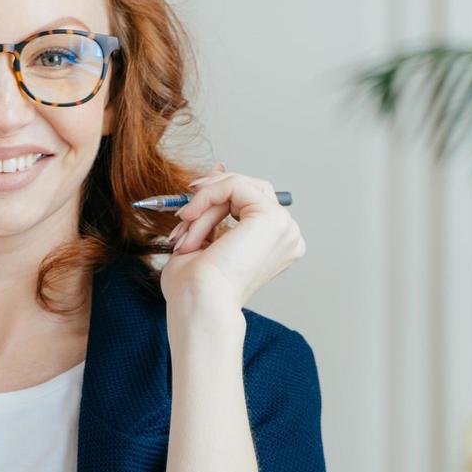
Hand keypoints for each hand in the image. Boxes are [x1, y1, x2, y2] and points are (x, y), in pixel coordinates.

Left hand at [159, 162, 305, 310]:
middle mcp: (287, 236)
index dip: (218, 195)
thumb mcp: (203, 237)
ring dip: (205, 205)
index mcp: (275, 244)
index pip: (252, 201)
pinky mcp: (272, 218)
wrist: (199, 304)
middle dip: (210, 198)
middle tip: (183, 214)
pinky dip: (207, 197)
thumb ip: (214, 207)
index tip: (188, 208)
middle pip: (248, 190)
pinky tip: (192, 218)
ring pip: (239, 188)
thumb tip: (219, 167)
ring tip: (186, 233)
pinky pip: (235, 186)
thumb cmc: (195, 287)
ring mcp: (284, 227)